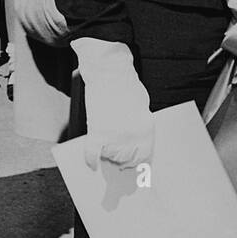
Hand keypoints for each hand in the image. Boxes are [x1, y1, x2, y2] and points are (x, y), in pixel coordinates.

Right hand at [72, 38, 153, 169]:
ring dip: (107, 156)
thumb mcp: (141, 106)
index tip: (132, 166)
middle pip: (125, 160)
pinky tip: (91, 164)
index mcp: (146, 129)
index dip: (136, 162)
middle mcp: (133, 136)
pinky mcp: (97, 131)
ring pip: (109, 157)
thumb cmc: (127, 86)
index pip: (143, 156)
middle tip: (116, 156)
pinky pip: (92, 154)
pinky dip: (90, 160)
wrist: (110, 71)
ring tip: (105, 146)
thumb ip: (139, 126)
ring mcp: (115, 136)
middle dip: (120, 159)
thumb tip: (133, 144)